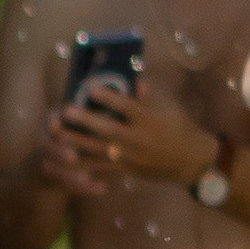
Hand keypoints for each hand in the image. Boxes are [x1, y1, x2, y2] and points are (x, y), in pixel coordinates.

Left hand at [43, 76, 218, 195]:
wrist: (190, 161)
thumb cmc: (179, 128)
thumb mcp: (169, 108)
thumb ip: (148, 96)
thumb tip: (134, 78)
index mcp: (149, 120)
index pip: (126, 107)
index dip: (108, 97)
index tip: (90, 88)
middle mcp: (139, 139)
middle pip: (108, 130)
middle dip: (86, 121)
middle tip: (66, 111)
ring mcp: (131, 157)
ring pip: (100, 150)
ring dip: (78, 143)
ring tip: (59, 134)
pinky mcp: (126, 170)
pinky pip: (102, 168)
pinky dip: (84, 164)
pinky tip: (67, 158)